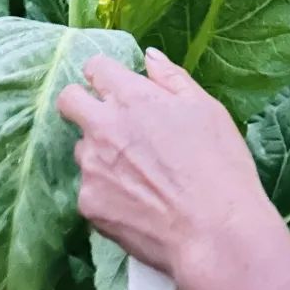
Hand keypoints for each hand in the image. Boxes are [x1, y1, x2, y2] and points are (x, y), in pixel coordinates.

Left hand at [57, 48, 273, 287]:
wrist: (214, 233)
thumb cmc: (220, 167)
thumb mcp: (206, 110)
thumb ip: (172, 78)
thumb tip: (149, 57)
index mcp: (131, 98)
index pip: (94, 68)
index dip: (104, 75)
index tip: (114, 87)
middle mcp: (102, 127)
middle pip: (69, 102)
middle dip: (81, 104)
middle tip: (108, 123)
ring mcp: (91, 167)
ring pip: (81, 150)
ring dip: (100, 154)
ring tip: (138, 176)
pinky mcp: (88, 204)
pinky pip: (90, 190)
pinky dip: (108, 193)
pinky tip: (137, 205)